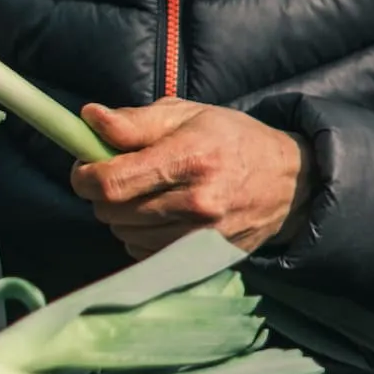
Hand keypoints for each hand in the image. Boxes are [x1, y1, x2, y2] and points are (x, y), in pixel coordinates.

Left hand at [71, 98, 311, 257]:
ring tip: (146, 193)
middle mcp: (197, 203)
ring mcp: (201, 237)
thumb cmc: (231, 139)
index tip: (85, 167)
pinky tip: (160, 216)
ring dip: (122, 215)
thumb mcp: (187, 114)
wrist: (287, 182)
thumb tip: (89, 119)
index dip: (85, 177)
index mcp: (190, 159)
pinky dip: (140, 236)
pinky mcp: (203, 259)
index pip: (113, 182)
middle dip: (103, 193)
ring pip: (125, 235)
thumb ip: (134, 121)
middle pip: (113, 212)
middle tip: (119, 174)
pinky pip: (144, 254)